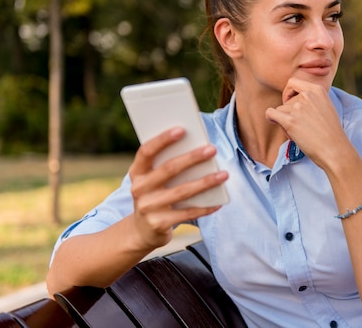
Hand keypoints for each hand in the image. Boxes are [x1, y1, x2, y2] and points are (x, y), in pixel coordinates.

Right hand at [127, 127, 226, 249]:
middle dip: (192, 158)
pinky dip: (205, 207)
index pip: (146, 151)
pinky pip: (187, 213)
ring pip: (181, 192)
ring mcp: (148, 208)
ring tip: (224, 174)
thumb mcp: (153, 180)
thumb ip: (167, 165)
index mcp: (137, 172)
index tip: (182, 129)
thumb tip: (198, 148)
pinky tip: (219, 202)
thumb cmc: (155, 196)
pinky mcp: (159, 224)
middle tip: (212, 149)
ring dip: (205, 182)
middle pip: (169, 169)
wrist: (142, 231)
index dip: (163, 140)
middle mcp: (139, 189)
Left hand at [265, 78, 350, 167]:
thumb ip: (313, 100)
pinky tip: (274, 121)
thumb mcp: (326, 107)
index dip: (289, 92)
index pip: (293, 82)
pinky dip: (271, 118)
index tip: (291, 102)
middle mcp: (307, 95)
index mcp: (317, 90)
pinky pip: (271, 113)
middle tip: (300, 125)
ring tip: (298, 131)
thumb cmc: (331, 133)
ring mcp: (298, 108)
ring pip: (280, 109)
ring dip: (284, 120)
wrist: (334, 149)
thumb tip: (295, 99)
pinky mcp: (290, 121)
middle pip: (286, 100)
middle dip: (289, 112)